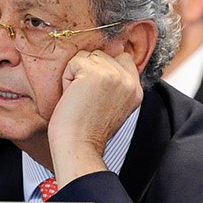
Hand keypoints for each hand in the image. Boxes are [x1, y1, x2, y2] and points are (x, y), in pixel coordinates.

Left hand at [47, 48, 142, 186]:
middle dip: (88, 72)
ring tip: (80, 99)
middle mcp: (128, 80)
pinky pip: (73, 62)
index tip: (95, 91)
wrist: (79, 147)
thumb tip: (103, 59)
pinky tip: (72, 97)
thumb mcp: (113, 106)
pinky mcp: (94, 72)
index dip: (104, 69)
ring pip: (88, 56)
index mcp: (136, 89)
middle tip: (86, 100)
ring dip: (77, 75)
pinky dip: (66, 79)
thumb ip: (116, 84)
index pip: (123, 58)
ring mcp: (113, 75)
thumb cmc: (88, 131)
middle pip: (102, 55)